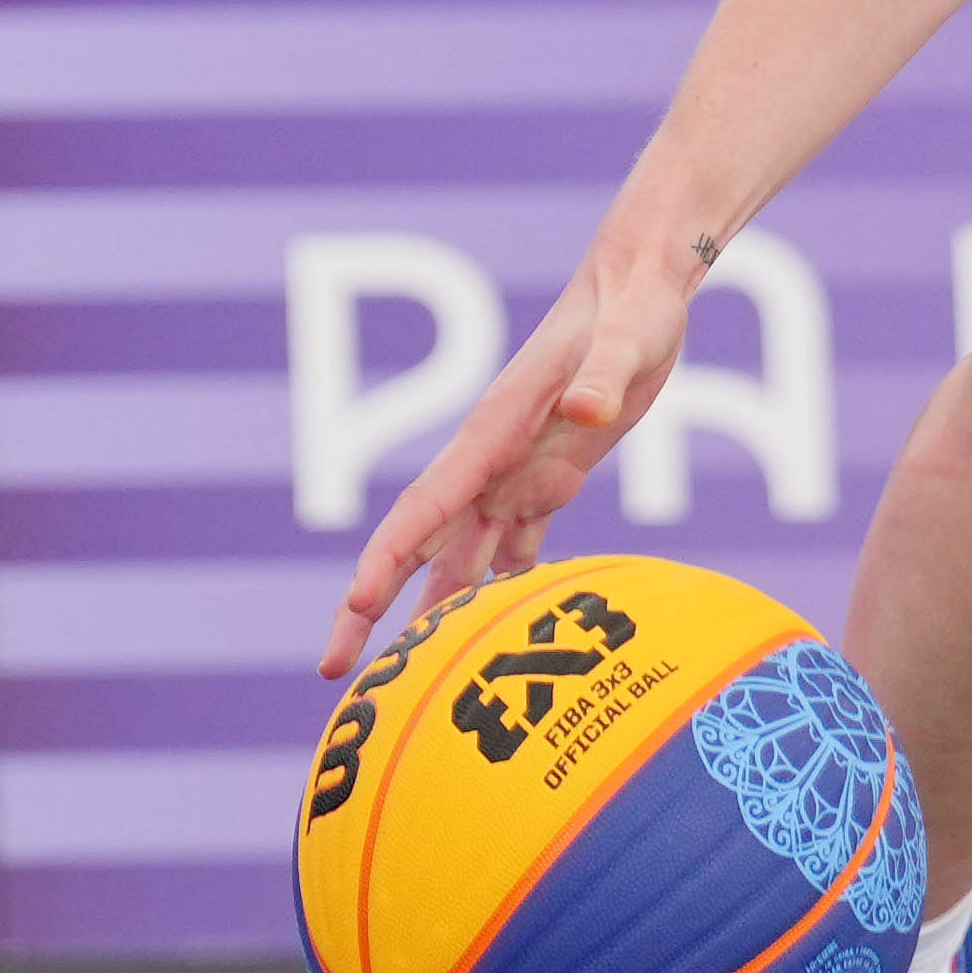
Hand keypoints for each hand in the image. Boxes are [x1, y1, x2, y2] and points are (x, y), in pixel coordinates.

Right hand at [315, 210, 699, 678]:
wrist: (639, 290)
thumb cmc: (634, 311)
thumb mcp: (628, 342)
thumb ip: (603, 377)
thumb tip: (587, 413)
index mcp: (492, 434)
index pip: (424, 506)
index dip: (388, 557)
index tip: (357, 605)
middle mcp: (490, 462)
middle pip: (419, 546)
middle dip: (374, 605)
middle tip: (332, 669)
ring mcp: (515, 473)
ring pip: (460, 557)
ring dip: (431, 612)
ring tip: (406, 681)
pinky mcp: (550, 478)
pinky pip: (515, 547)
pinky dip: (499, 589)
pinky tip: (488, 638)